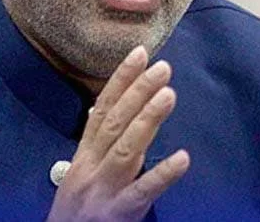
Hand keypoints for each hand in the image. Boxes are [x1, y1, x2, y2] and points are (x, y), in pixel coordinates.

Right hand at [47, 46, 189, 221]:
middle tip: (163, 68)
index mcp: (84, 156)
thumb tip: (108, 107)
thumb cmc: (76, 213)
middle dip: (138, 92)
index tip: (140, 53)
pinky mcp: (117, 214)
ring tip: (169, 95)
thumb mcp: (81, 175)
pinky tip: (183, 159)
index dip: (120, 80)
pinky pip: (142, 192)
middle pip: (115, 123)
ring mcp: (103, 190)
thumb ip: (97, 145)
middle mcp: (90, 168)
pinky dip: (162, 175)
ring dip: (147, 120)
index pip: (102, 110)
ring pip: (126, 150)